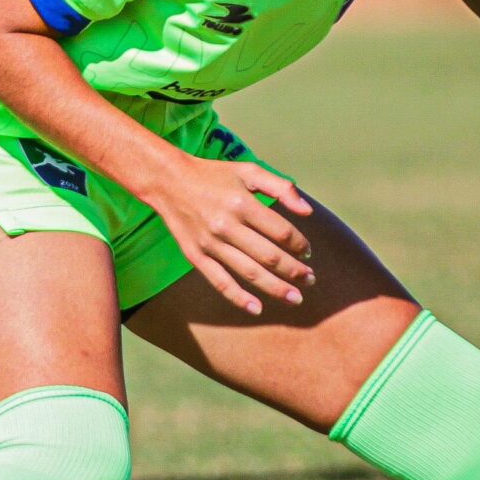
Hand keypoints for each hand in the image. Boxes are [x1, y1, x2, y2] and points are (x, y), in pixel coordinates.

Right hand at [144, 153, 315, 314]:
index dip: (300, 244)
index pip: (281, 232)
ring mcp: (210, 243)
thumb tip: (308, 211)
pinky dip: (238, 298)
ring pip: (249, 272)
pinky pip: (219, 282)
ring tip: (296, 298)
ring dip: (276, 288)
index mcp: (242, 203)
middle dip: (295, 271)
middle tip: (310, 280)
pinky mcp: (195, 256)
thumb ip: (281, 187)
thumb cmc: (214, 175)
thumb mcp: (248, 171)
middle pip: (269, 256)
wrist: (168, 181)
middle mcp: (226, 225)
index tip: (308, 252)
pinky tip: (256, 308)